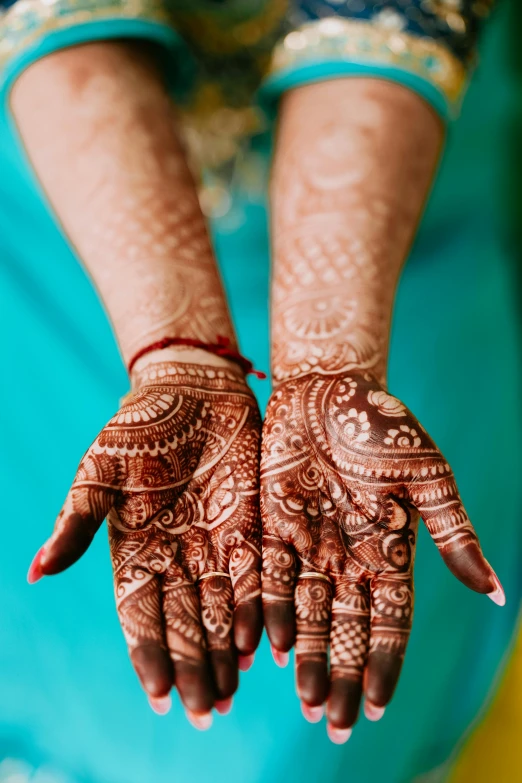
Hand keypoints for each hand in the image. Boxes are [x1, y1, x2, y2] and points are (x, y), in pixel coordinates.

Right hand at [30, 358, 261, 722]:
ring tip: (232, 694)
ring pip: (220, 611)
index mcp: (135, 550)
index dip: (150, 656)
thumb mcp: (100, 469)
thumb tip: (37, 574)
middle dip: (194, 669)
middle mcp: (175, 557)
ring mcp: (213, 545)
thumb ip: (77, 521)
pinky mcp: (248, 527)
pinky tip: (264, 643)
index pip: (141, 615)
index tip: (162, 696)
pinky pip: (255, 577)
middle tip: (207, 712)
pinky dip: (259, 610)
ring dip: (225, 654)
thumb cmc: (138, 425)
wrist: (193, 388)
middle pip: (184, 624)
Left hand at [261, 371, 502, 737]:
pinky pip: (267, 579)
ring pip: (308, 614)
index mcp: (389, 550)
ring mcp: (309, 544)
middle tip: (337, 725)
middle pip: (348, 630)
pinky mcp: (272, 526)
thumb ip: (454, 534)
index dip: (385, 663)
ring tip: (307, 700)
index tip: (378, 705)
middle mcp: (348, 557)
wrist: (328, 386)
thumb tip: (496, 593)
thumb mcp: (428, 478)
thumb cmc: (384, 426)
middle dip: (344, 676)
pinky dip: (267, 613)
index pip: (390, 621)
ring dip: (308, 657)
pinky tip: (265, 647)